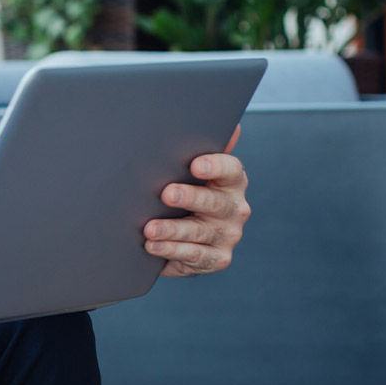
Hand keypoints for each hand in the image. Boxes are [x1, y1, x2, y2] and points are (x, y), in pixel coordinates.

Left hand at [145, 125, 250, 276]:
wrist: (184, 234)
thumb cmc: (185, 192)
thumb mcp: (188, 172)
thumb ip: (201, 148)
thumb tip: (230, 126)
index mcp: (232, 181)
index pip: (231, 170)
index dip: (216, 166)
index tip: (196, 164)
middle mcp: (235, 208)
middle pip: (215, 202)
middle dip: (190, 198)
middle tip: (166, 194)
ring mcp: (228, 235)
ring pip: (200, 232)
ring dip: (173, 230)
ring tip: (149, 229)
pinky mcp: (218, 258)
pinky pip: (195, 256)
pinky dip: (172, 251)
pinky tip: (153, 246)